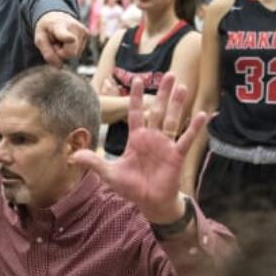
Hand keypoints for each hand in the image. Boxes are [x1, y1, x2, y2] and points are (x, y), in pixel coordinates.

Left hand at [34, 11, 88, 66]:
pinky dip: (71, 49)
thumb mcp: (40, 40)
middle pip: (70, 53)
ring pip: (75, 54)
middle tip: (55, 43)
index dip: (67, 38)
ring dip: (66, 51)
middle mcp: (74, 26)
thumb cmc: (47, 29)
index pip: (64, 34)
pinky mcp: (87, 34)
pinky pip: (78, 52)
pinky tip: (67, 41)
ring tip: (61, 40)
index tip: (71, 39)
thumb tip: (60, 67)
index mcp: (58, 25)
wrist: (56, 17)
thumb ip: (48, 54)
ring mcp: (82, 30)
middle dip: (61, 53)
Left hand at [71, 74, 208, 223]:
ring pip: (171, 120)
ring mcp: (165, 145)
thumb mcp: (110, 174)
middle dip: (161, 93)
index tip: (137, 79)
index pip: (134, 113)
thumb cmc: (132, 187)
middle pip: (156, 110)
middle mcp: (152, 138)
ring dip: (177, 104)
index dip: (135, 97)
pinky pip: (186, 138)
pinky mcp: (176, 155)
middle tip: (168, 74)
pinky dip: (194, 127)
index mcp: (136, 139)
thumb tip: (73, 156)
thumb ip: (94, 163)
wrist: (150, 202)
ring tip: (182, 85)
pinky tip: (202, 114)